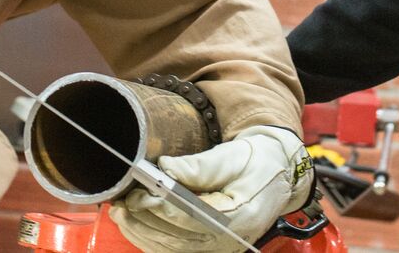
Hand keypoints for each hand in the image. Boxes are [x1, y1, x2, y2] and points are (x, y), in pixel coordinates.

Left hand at [110, 126, 313, 252]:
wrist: (277, 174)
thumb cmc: (257, 162)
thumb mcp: (233, 156)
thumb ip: (199, 165)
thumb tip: (165, 167)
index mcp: (239, 215)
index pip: (190, 217)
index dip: (159, 206)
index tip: (136, 193)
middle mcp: (229, 239)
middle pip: (177, 237)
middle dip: (143, 220)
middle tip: (121, 202)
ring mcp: (220, 248)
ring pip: (171, 248)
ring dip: (142, 232)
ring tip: (121, 214)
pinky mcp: (211, 248)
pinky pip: (175, 250)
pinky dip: (152, 239)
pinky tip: (135, 225)